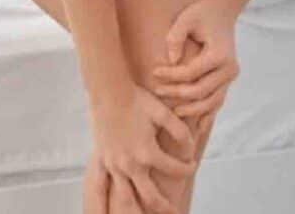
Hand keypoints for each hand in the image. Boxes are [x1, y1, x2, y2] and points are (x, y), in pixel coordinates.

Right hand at [88, 86, 195, 213]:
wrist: (110, 93)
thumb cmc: (138, 101)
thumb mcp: (166, 113)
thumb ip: (182, 132)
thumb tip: (192, 147)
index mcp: (148, 153)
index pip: (175, 169)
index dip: (187, 168)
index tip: (192, 164)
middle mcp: (130, 164)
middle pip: (150, 196)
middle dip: (164, 207)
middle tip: (174, 213)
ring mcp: (114, 165)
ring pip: (125, 198)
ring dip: (135, 213)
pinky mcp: (103, 162)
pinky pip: (101, 188)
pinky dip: (103, 204)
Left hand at [153, 0, 238, 117]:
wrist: (222, 13)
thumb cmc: (201, 15)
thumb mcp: (185, 19)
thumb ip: (175, 38)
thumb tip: (171, 62)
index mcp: (220, 54)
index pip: (192, 72)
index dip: (171, 75)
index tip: (154, 72)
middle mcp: (229, 68)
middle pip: (201, 91)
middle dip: (178, 94)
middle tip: (158, 91)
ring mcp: (230, 76)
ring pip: (212, 102)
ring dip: (193, 110)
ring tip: (173, 112)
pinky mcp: (227, 81)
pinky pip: (218, 101)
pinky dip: (208, 114)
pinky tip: (197, 127)